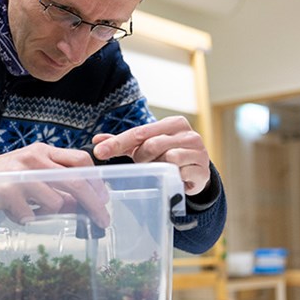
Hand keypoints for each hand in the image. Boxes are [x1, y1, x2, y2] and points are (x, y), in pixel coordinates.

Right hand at [0, 142, 109, 226]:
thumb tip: (82, 205)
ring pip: (56, 202)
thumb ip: (55, 187)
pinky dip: (25, 218)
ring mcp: (21, 173)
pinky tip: (12, 210)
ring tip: (28, 208)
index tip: (103, 199)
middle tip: (102, 220)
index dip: (97, 181)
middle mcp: (34, 158)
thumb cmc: (0, 178)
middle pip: (77, 181)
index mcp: (43, 151)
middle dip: (94, 203)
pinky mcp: (7, 190)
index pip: (81, 160)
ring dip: (47, 213)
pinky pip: (31, 215)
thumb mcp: (31, 176)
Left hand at [92, 116, 210, 194]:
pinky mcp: (202, 170)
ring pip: (165, 158)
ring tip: (159, 168)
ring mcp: (197, 151)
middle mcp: (187, 133)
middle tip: (142, 163)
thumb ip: (123, 142)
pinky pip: (178, 173)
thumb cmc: (168, 155)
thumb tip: (97, 140)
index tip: (99, 152)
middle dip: (141, 158)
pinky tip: (173, 176)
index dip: (117, 142)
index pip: (139, 132)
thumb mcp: (145, 146)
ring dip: (156, 167)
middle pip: (151, 145)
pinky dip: (170, 176)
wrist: (196, 172)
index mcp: (172, 123)